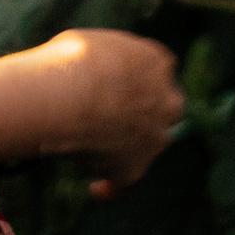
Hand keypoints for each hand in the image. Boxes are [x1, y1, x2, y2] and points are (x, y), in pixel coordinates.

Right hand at [39, 28, 184, 199]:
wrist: (67, 97)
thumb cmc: (70, 62)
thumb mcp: (96, 45)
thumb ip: (111, 61)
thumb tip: (103, 72)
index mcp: (159, 63)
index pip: (155, 73)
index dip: (134, 82)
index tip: (114, 86)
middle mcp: (167, 101)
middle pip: (160, 110)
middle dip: (142, 115)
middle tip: (112, 117)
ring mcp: (154, 138)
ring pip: (143, 145)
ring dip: (124, 147)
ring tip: (87, 145)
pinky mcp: (134, 169)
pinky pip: (122, 181)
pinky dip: (110, 187)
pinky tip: (95, 189)